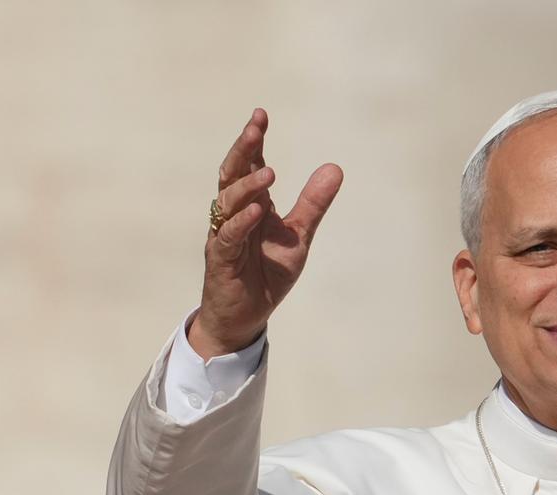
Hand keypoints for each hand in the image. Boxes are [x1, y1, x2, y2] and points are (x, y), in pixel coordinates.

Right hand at [188, 108, 344, 358]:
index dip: (254, 141)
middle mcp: (234, 214)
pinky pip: (229, 236)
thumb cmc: (266, 275)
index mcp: (252, 204)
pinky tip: (258, 209)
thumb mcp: (298, 237)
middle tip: (255, 127)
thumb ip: (313, 204)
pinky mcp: (221, 259)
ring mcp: (225, 235)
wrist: (246, 317)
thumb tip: (335, 167)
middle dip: (242, 150)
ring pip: (228, 201)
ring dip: (248, 185)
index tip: (261, 115)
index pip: (249, 165)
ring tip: (270, 171)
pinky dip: (242, 222)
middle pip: (232, 174)